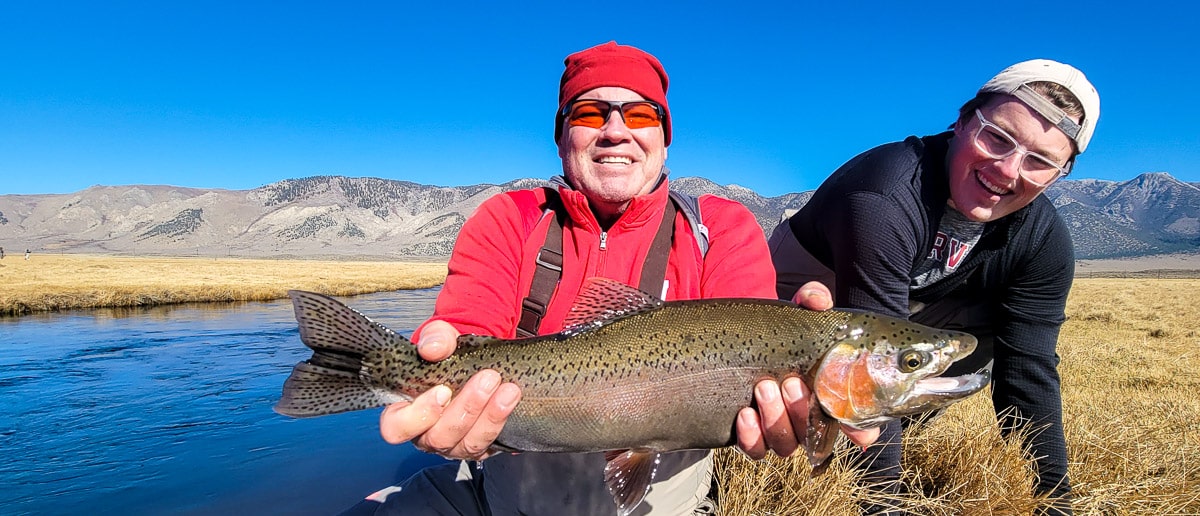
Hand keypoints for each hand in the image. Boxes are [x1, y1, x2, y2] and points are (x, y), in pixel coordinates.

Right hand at [378, 319, 521, 460]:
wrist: (473, 360)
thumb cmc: (447, 354)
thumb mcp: (440, 338)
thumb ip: (434, 339)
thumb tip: (433, 349)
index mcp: (404, 412)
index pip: (397, 428)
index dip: (418, 415)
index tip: (443, 391)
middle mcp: (426, 434)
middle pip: (439, 438)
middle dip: (466, 408)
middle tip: (487, 379)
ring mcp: (453, 444)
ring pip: (468, 444)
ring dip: (490, 416)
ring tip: (509, 389)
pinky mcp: (479, 446)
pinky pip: (490, 443)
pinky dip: (501, 420)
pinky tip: (511, 399)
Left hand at [734, 282, 879, 458]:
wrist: (741, 341)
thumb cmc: (780, 331)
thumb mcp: (797, 313)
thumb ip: (812, 301)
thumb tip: (818, 302)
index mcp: (830, 396)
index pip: (859, 428)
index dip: (861, 432)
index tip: (856, 429)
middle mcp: (808, 418)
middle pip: (815, 434)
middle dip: (802, 410)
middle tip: (790, 382)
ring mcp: (780, 429)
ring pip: (786, 445)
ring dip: (777, 419)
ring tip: (764, 387)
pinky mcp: (751, 435)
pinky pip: (755, 449)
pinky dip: (752, 436)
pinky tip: (745, 413)